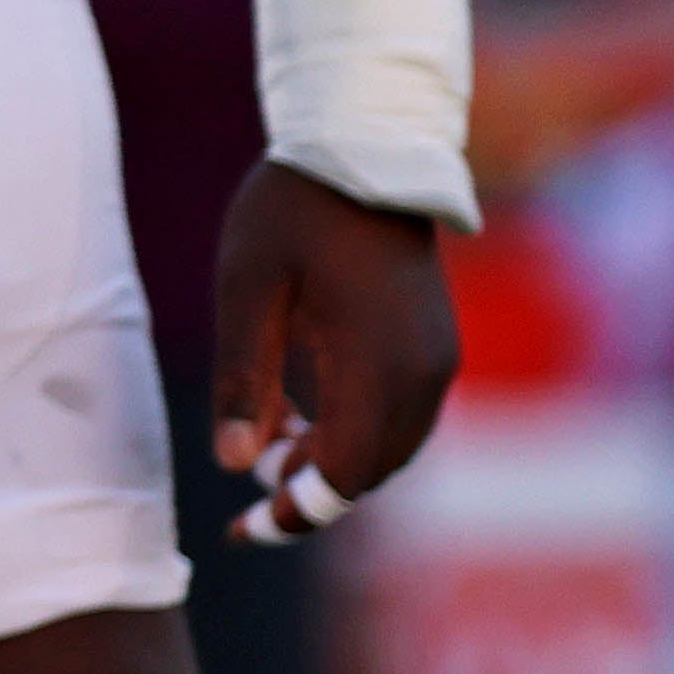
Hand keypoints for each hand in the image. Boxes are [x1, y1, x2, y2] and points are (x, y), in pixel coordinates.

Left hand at [213, 158, 460, 540]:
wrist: (367, 141)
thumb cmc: (295, 207)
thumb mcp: (248, 287)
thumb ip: (245, 378)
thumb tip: (235, 467)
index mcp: (380, 362)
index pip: (345, 475)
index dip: (295, 515)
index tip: (243, 533)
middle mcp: (424, 371)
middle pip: (372, 472)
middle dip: (313, 499)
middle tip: (249, 515)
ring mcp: (438, 356)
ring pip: (390, 448)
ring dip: (335, 467)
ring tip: (272, 464)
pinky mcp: (435, 342)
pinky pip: (400, 415)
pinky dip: (356, 434)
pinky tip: (303, 428)